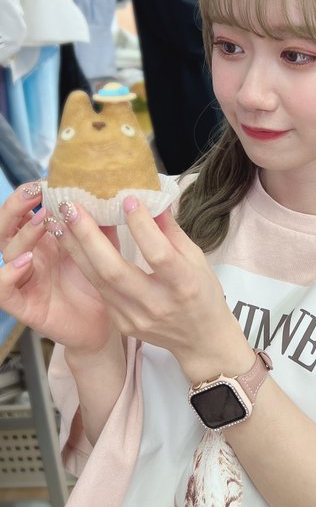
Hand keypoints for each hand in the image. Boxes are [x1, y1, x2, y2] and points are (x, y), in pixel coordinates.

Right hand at [0, 182, 114, 354]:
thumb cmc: (99, 286)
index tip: (47, 179)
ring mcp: (24, 279)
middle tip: (36, 191)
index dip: (30, 194)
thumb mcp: (104, 250)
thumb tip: (114, 195)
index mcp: (45, 240)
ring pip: (7, 251)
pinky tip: (27, 261)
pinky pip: (3, 289)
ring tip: (44, 220)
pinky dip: (8, 273)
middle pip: (7, 226)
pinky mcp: (23, 305)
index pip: (26, 211)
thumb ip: (103, 226)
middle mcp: (30, 256)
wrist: (101, 326)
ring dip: (23, 233)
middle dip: (17, 206)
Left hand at [51, 195, 252, 382]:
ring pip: (98, 280)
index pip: (158, 254)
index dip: (141, 227)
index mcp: (184, 285)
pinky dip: (84, 265)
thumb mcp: (197, 259)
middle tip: (73, 208)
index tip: (128, 200)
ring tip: (61, 221)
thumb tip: (152, 199)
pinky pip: (100, 290)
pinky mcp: (122, 323)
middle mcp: (157, 304)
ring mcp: (136, 317)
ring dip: (76, 249)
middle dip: (89, 237)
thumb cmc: (203, 293)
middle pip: (115, 270)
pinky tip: (73, 244)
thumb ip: (171, 231)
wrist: (200, 340)